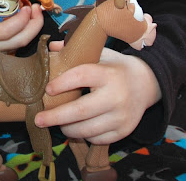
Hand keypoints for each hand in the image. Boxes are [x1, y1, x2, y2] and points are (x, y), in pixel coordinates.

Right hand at [0, 0, 43, 65]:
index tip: (27, 6)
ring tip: (32, 12)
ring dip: (31, 29)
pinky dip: (22, 33)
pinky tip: (22, 21)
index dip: (22, 19)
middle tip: (37, 8)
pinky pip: (14, 46)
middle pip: (21, 41)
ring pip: (20, 45)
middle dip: (35, 24)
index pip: (7, 30)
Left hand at [35, 46, 160, 144]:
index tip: (47, 89)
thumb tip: (50, 48)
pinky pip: (97, 138)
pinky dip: (84, 135)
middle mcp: (116, 96)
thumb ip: (75, 51)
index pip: (81, 77)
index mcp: (108, 73)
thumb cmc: (115, 67)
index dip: (62, 83)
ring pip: (87, 129)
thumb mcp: (99, 53)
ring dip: (67, 128)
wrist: (146, 83)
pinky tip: (77, 128)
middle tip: (38, 119)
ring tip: (56, 124)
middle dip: (56, 116)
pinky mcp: (124, 131)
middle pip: (81, 110)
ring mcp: (121, 116)